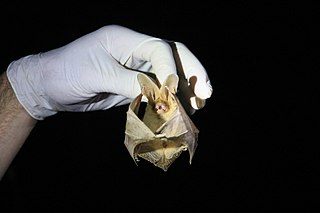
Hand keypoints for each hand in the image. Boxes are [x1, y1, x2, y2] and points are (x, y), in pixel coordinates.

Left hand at [6, 25, 211, 119]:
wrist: (48, 87)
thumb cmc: (66, 74)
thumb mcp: (96, 75)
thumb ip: (129, 83)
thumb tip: (159, 96)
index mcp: (124, 40)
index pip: (159, 49)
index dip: (172, 68)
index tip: (175, 91)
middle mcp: (133, 51)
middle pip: (172, 56)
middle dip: (191, 73)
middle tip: (206, 93)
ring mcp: (134, 68)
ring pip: (167, 75)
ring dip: (183, 90)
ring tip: (197, 106)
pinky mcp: (131, 84)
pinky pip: (156, 90)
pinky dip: (168, 100)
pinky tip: (177, 111)